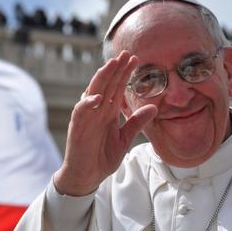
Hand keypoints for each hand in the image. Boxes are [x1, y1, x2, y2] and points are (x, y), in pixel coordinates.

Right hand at [54, 51, 157, 195]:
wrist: (87, 176)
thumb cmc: (102, 157)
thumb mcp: (125, 139)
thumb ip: (137, 123)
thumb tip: (154, 107)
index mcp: (108, 112)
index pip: (117, 88)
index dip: (125, 74)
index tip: (135, 60)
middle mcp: (97, 110)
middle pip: (107, 84)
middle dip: (116, 69)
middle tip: (126, 54)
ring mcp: (87, 117)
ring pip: (93, 91)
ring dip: (102, 78)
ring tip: (112, 64)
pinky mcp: (77, 127)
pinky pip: (81, 111)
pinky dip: (88, 103)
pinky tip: (98, 96)